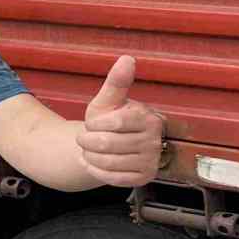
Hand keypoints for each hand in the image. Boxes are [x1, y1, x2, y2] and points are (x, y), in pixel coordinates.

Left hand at [77, 56, 165, 186]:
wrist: (109, 145)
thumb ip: (116, 82)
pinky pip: (114, 179)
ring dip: (90, 156)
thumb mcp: (108, 100)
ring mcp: (151, 161)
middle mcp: (154, 140)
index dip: (96, 124)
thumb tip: (127, 58)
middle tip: (84, 138)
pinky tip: (92, 162)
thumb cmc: (108, 119)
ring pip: (109, 163)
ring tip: (88, 150)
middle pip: (109, 144)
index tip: (91, 122)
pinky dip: (96, 171)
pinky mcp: (144, 178)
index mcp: (148, 118)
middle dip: (88, 141)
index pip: (116, 122)